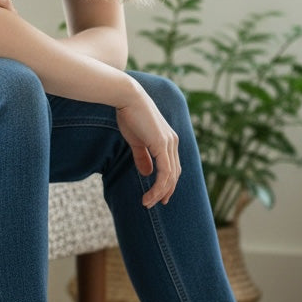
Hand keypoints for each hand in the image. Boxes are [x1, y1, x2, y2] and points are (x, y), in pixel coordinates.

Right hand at [115, 85, 180, 208]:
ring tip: (148, 203)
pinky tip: (150, 195)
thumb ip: (143, 157)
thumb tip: (148, 174)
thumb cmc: (130, 115)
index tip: (158, 197)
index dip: (167, 184)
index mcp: (169, 140)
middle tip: (154, 204)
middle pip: (174, 174)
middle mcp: (173, 142)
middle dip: (165, 192)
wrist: (127, 98)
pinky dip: (158, 187)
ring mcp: (170, 144)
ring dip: (159, 193)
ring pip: (170, 177)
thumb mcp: (136, 141)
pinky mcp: (162, 145)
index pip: (172, 167)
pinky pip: (165, 173)